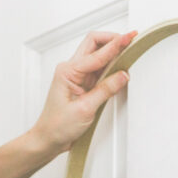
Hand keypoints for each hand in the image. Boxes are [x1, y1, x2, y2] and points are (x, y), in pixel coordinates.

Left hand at [31, 29, 137, 156]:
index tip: (129, 38)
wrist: (48, 139)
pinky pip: (99, 69)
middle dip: (112, 39)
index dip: (115, 45)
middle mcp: (71, 69)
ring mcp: (77, 76)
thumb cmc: (57, 125)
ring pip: (97, 54)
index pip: (96, 53)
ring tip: (128, 52)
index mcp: (68, 71)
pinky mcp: (83, 84)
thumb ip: (105, 90)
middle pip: (94, 44)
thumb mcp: (85, 109)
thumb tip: (122, 76)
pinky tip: (119, 68)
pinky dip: (110, 66)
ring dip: (112, 52)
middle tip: (129, 39)